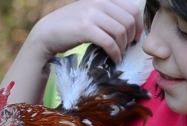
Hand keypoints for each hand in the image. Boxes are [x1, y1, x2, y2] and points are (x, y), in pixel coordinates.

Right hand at [28, 0, 143, 62]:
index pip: (132, 9)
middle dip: (131, 38)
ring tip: (119, 54)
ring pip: (120, 32)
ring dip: (123, 47)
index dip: (139, 25)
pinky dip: (115, 53)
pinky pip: (109, 42)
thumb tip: (132, 26)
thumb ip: (109, 14)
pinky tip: (115, 59)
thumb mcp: (92, 13)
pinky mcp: (85, 28)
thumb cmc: (72, 25)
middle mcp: (99, 2)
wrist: (48, 31)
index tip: (135, 37)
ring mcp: (91, 14)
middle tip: (127, 48)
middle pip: (128, 21)